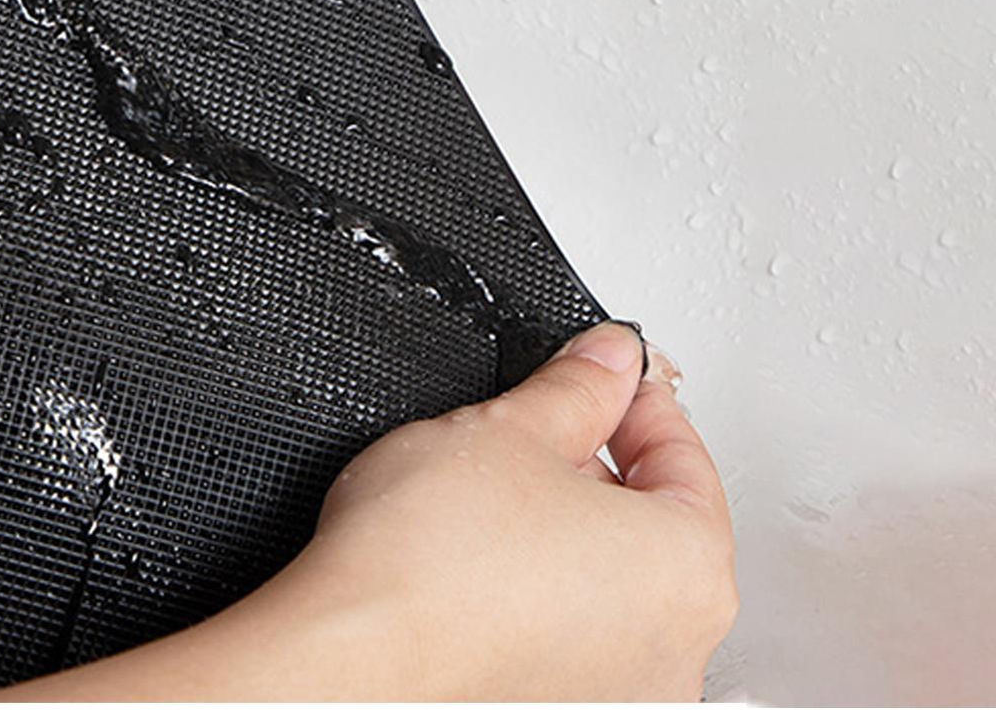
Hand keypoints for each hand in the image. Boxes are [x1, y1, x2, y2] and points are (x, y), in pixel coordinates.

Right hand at [0, 322, 735, 701]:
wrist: (333, 676)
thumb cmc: (421, 572)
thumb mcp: (507, 427)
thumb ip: (572, 380)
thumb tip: (606, 340)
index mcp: (679, 566)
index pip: (675, 437)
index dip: (620, 379)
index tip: (579, 348)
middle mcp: (657, 646)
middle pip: (631, 509)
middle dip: (571, 448)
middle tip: (505, 407)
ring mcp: (593, 689)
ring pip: (575, 568)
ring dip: (525, 511)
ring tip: (447, 474)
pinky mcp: (521, 705)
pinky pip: (531, 618)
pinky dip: (496, 572)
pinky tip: (428, 544)